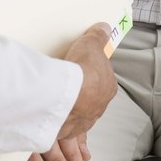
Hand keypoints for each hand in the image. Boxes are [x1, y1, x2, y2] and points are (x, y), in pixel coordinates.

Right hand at [29, 23, 115, 160]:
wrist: (71, 88)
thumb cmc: (83, 68)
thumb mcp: (92, 45)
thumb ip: (98, 38)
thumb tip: (106, 29)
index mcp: (100, 95)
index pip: (95, 103)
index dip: (91, 110)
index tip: (89, 119)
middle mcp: (86, 115)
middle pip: (81, 133)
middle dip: (79, 149)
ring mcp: (69, 127)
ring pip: (66, 148)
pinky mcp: (51, 134)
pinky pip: (45, 150)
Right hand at [58, 23, 116, 140]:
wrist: (68, 93)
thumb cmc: (83, 72)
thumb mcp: (92, 43)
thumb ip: (98, 37)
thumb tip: (103, 29)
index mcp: (107, 88)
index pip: (103, 82)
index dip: (94, 76)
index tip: (85, 72)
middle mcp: (97, 108)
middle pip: (91, 102)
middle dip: (83, 98)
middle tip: (71, 90)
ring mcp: (82, 121)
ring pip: (79, 119)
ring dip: (72, 115)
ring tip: (62, 110)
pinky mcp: (65, 130)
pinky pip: (64, 131)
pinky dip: (59, 128)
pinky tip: (53, 124)